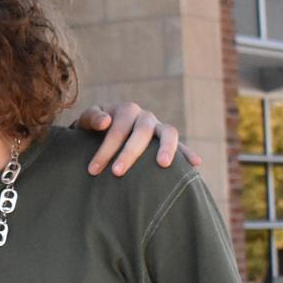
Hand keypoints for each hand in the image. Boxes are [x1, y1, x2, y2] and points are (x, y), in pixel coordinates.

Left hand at [75, 102, 200, 175]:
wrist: (106, 128)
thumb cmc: (94, 128)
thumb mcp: (88, 120)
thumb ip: (92, 118)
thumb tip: (106, 122)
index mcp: (125, 109)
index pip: (117, 129)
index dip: (106, 149)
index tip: (93, 170)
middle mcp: (144, 116)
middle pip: (142, 131)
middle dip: (129, 153)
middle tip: (117, 173)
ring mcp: (158, 127)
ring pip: (168, 132)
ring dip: (167, 147)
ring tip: (163, 164)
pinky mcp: (166, 140)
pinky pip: (181, 145)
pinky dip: (188, 153)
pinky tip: (195, 163)